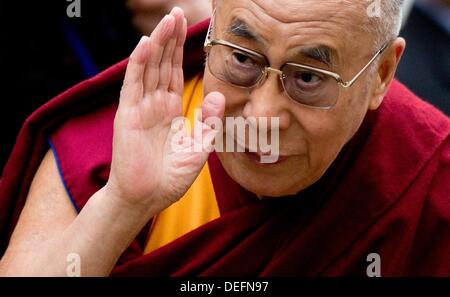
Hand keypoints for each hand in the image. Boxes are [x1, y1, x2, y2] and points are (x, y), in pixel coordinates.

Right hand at [106, 7, 224, 213]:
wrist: (146, 199)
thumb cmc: (170, 178)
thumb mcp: (199, 149)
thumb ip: (209, 122)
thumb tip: (217, 94)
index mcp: (170, 110)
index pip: (175, 73)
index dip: (180, 50)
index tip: (186, 27)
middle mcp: (154, 105)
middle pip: (163, 64)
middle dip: (170, 38)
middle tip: (176, 11)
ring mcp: (139, 108)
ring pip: (149, 68)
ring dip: (158, 44)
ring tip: (167, 20)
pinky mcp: (127, 116)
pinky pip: (133, 85)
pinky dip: (139, 64)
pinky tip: (147, 45)